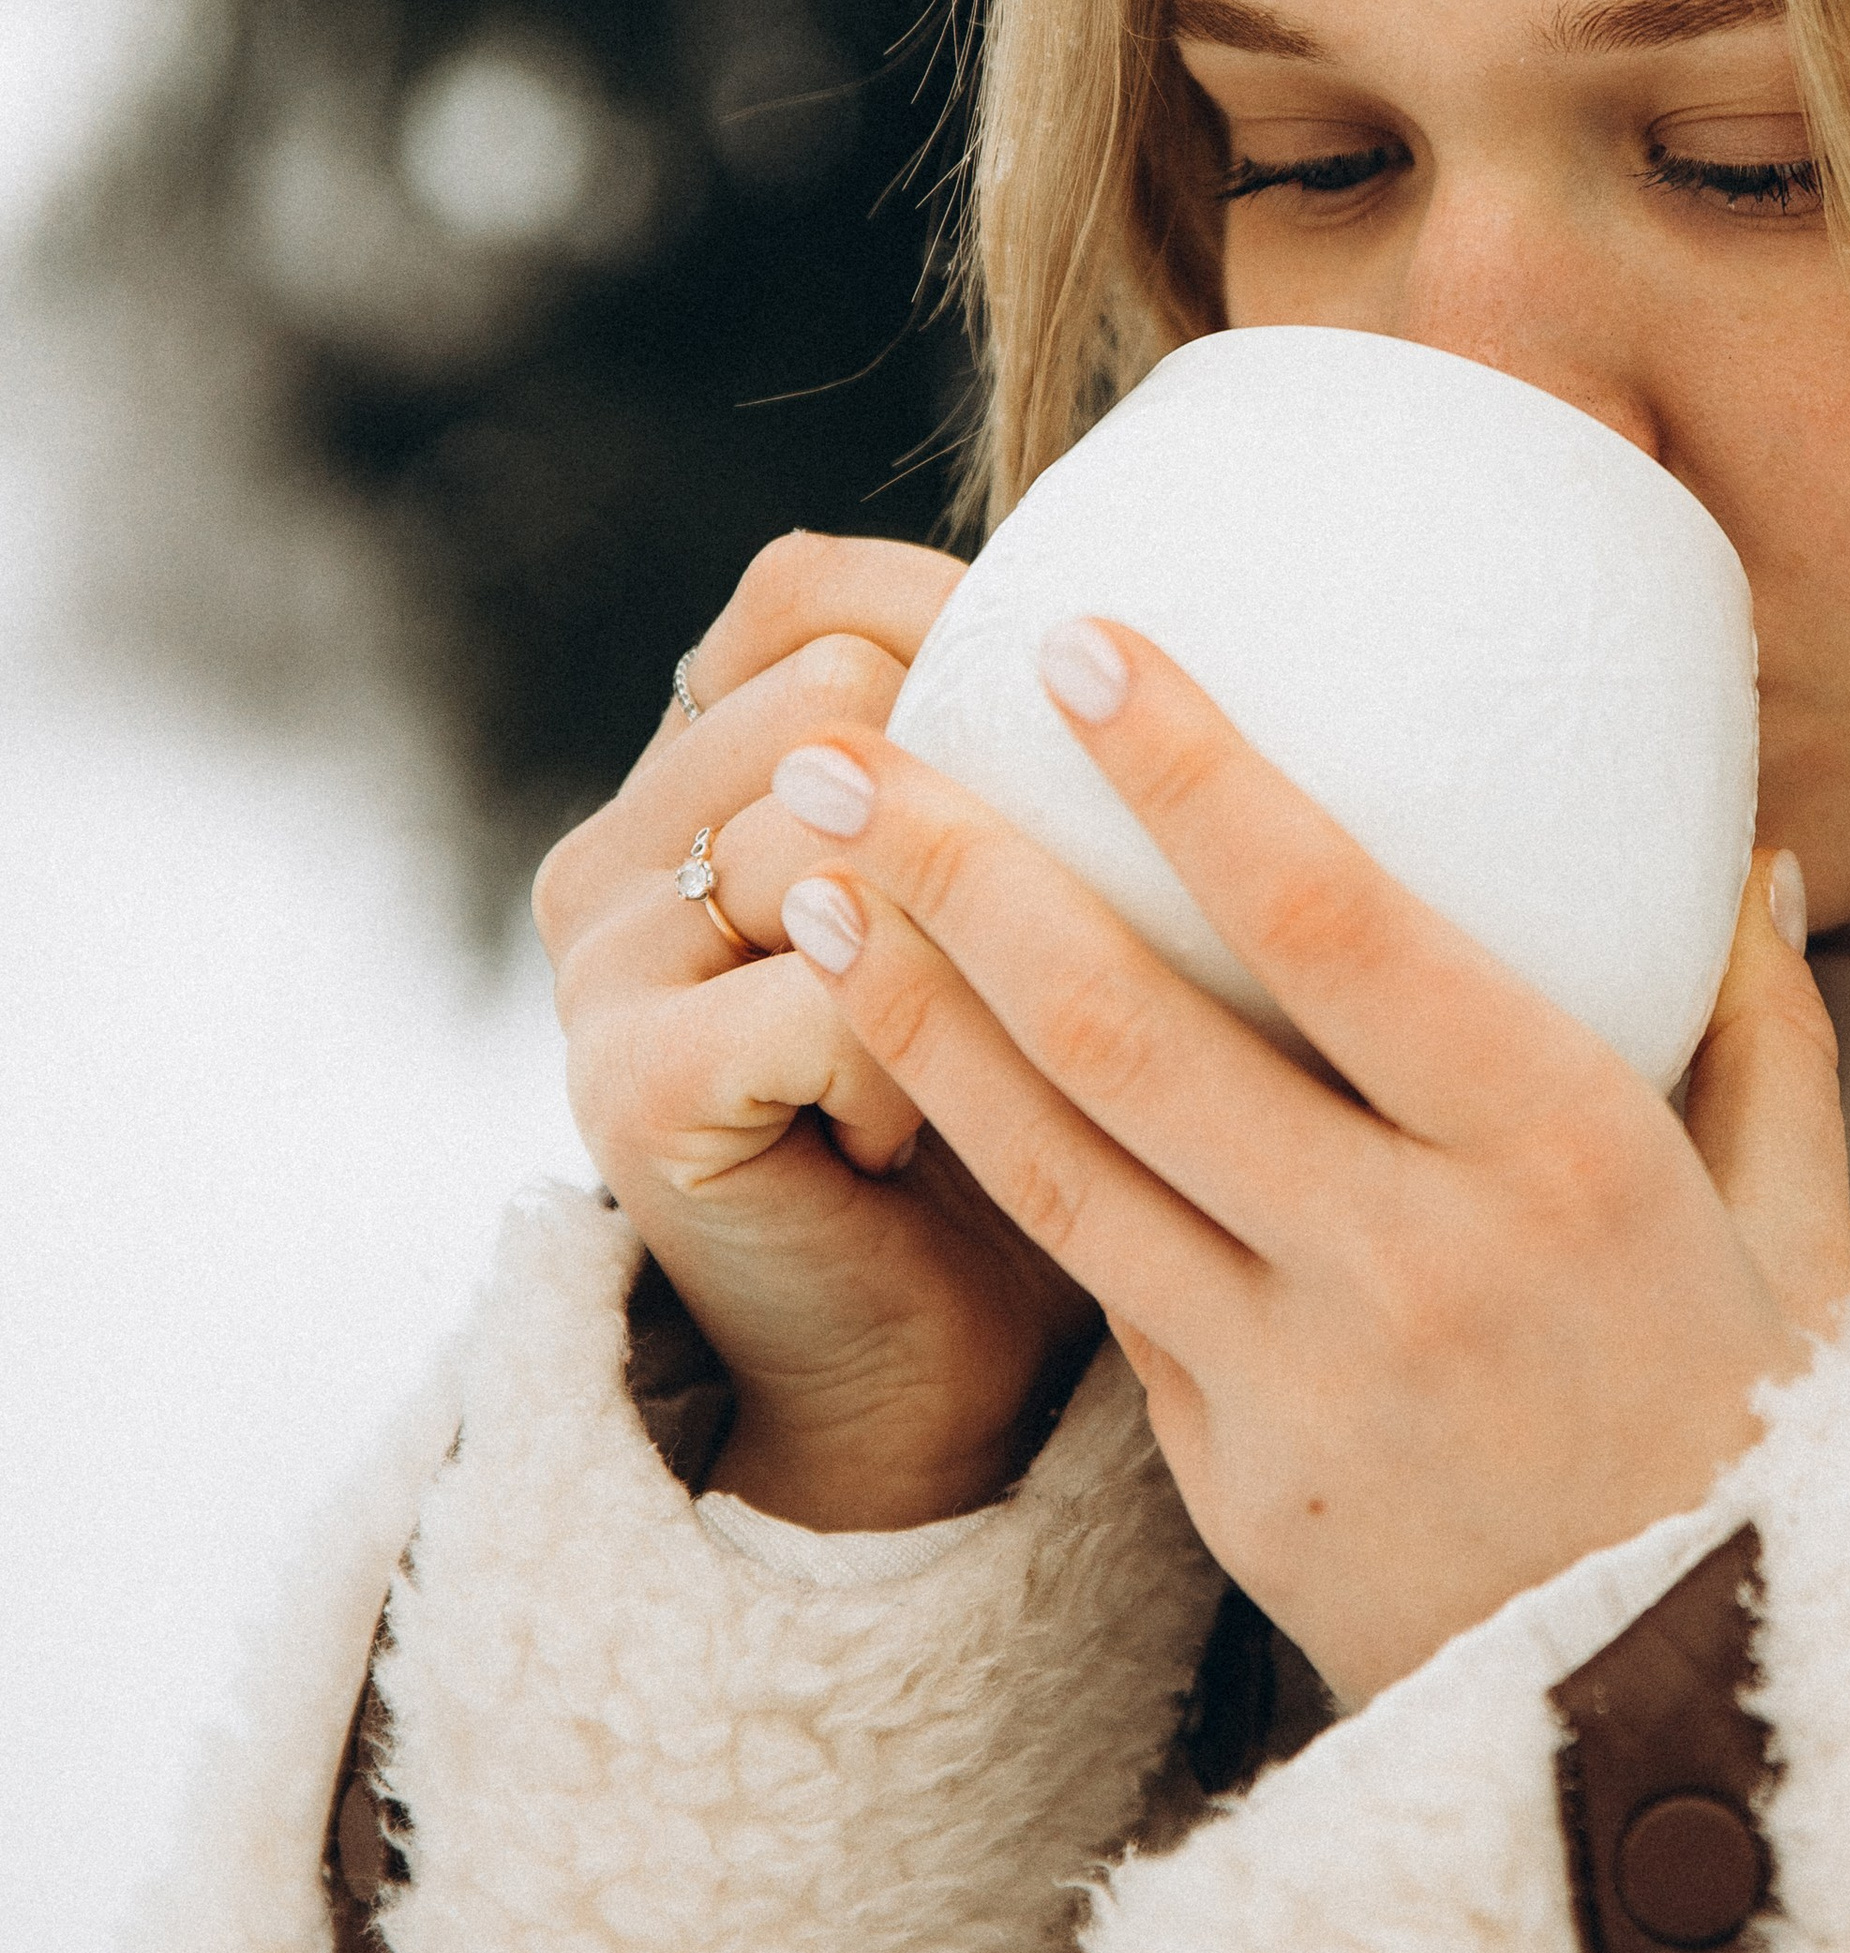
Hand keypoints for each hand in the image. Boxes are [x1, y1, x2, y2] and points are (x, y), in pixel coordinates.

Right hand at [534, 535, 1101, 1533]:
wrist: (939, 1362)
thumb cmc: (1021, 1104)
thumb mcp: (1017, 886)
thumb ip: (1010, 751)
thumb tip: (1144, 623)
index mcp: (692, 768)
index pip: (804, 591)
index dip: (949, 627)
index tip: (1061, 744)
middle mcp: (616, 848)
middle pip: (834, 698)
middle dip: (967, 808)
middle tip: (1008, 961)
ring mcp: (602, 964)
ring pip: (836, 833)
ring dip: (955, 951)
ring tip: (956, 1058)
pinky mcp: (627, 1085)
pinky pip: (833, 990)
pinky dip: (917, 1063)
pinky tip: (907, 1137)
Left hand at [777, 619, 1849, 1701]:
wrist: (1691, 1743)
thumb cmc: (1755, 1434)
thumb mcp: (1799, 1230)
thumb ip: (1765, 1029)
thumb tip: (1752, 852)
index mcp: (1558, 1151)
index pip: (1331, 924)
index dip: (1190, 775)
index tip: (1072, 643)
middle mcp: (1407, 1258)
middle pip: (1127, 1033)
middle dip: (961, 872)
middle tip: (839, 746)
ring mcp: (1296, 1380)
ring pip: (1055, 1160)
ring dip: (911, 1005)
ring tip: (802, 879)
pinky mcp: (1224, 1476)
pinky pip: (1096, 1284)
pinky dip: (990, 1155)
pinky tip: (903, 1049)